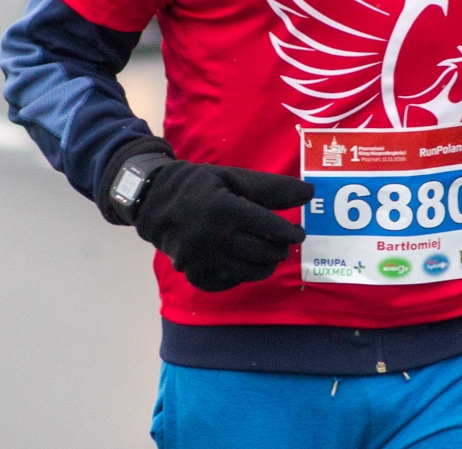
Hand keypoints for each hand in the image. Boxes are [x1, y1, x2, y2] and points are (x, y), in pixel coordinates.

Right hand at [134, 160, 313, 291]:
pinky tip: (244, 262)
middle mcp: (212, 237)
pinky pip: (227, 282)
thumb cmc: (198, 185)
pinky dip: (240, 275)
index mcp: (224, 209)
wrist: (152, 201)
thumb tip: (309, 193)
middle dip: (279, 249)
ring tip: (269, 254)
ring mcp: (201, 259)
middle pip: (261, 252)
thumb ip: (271, 188)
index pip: (269, 228)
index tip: (299, 233)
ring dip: (265, 265)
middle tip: (284, 242)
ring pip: (248, 271)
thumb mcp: (233, 178)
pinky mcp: (193, 273)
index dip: (289, 232)